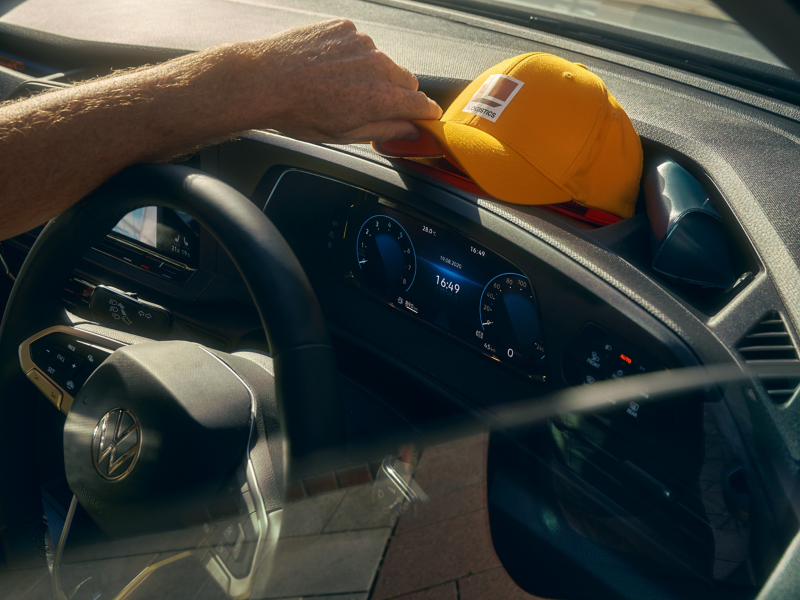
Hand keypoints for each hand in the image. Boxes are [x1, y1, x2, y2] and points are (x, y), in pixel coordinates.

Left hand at [214, 19, 442, 143]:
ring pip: (382, 61)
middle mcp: (377, 65)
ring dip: (371, 73)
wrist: (264, 80)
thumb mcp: (345, 134)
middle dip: (397, 94)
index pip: (422, 103)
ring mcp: (361, 42)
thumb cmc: (298, 112)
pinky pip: (360, 43)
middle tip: (371, 105)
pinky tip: (329, 67)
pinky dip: (351, 55)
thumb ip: (385, 130)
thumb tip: (410, 130)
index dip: (425, 113)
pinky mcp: (345, 28)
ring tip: (339, 85)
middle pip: (407, 80)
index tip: (423, 117)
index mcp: (381, 97)